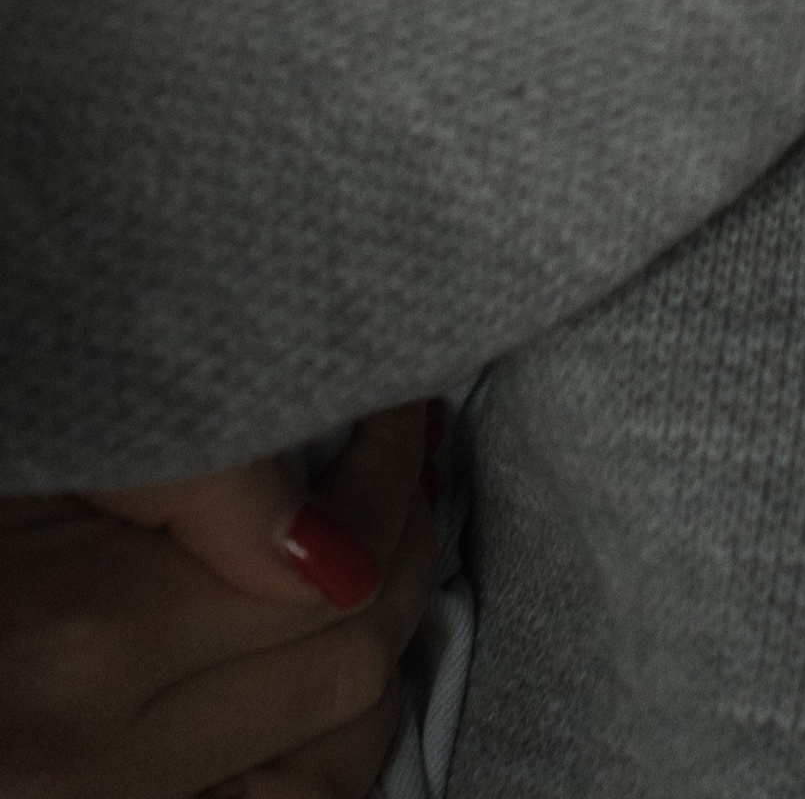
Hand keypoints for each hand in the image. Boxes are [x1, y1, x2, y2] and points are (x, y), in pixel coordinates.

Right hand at [0, 405, 438, 798]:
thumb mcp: (36, 460)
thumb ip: (186, 482)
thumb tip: (323, 531)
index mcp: (80, 646)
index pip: (327, 573)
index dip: (387, 475)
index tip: (397, 408)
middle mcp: (99, 774)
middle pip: (342, 669)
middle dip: (402, 547)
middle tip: (402, 458)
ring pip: (328, 767)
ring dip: (372, 653)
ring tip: (382, 549)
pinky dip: (310, 746)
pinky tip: (307, 663)